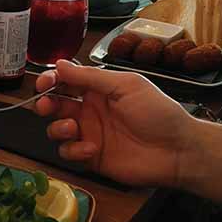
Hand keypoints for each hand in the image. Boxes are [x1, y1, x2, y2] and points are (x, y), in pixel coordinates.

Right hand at [33, 61, 221, 203]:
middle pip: (55, 104)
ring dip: (57, 127)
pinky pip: (68, 152)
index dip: (51, 80)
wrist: (177, 150)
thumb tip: (60, 64)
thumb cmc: (157, 112)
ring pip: (56, 129)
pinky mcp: (91, 157)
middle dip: (45, 103)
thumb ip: (90, 77)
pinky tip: (91, 149)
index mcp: (99, 89)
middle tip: (46, 106)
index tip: (44, 83)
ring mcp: (90, 133)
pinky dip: (74, 150)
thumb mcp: (125, 86)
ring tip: (73, 127)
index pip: (66, 80)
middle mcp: (91, 109)